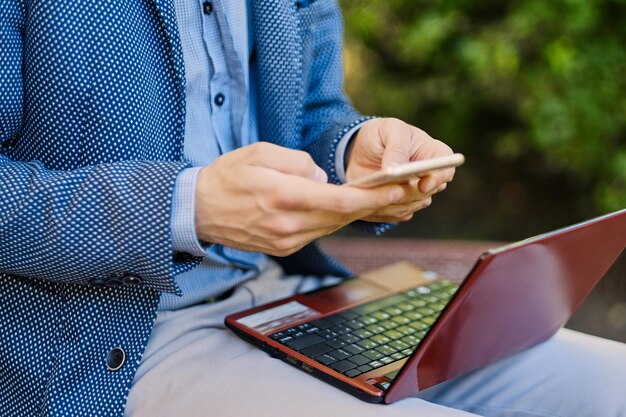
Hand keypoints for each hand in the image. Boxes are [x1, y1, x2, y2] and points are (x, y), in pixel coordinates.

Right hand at [195, 143, 412, 255]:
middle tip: (399, 192)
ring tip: (377, 198)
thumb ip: (298, 162)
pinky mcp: (283, 248)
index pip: (339, 200)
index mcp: (284, 197)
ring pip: (332, 226)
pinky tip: (343, 208)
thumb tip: (321, 178)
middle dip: (372, 204)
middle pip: (342, 216)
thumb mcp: (260, 152)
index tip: (396, 190)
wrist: (198, 210)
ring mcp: (286, 241)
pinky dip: (333, 220)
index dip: (371, 197)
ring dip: (355, 214)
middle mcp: (288, 225)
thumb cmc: (228, 176)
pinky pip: (317, 232)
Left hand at [346, 118, 454, 222]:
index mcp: (433, 153)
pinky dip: (383, 210)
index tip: (424, 185)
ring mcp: (414, 193)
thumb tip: (395, 169)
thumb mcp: (389, 130)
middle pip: (428, 192)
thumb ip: (396, 148)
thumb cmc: (381, 134)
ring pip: (412, 205)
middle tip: (391, 191)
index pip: (447, 167)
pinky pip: (396, 214)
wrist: (360, 150)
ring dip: (393, 202)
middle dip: (410, 193)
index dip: (439, 178)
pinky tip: (368, 202)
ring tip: (374, 193)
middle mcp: (428, 176)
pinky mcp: (399, 205)